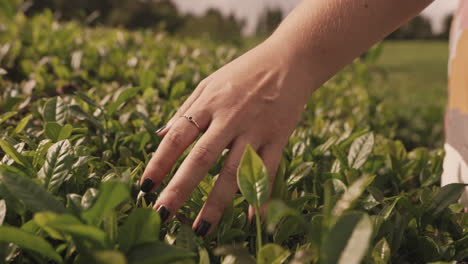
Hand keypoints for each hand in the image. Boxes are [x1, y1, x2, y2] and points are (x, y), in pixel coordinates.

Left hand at [139, 39, 314, 235]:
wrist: (290, 60)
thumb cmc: (244, 72)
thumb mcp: (209, 83)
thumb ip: (186, 110)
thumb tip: (160, 136)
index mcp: (209, 103)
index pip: (178, 137)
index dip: (159, 162)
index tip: (145, 186)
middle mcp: (230, 118)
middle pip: (202, 158)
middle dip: (180, 188)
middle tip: (163, 214)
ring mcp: (256, 130)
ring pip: (234, 171)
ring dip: (216, 202)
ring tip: (201, 228)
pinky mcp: (278, 138)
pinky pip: (267, 171)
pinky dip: (259, 195)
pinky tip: (251, 218)